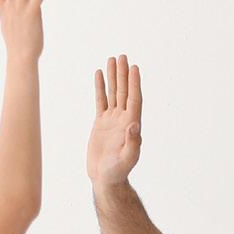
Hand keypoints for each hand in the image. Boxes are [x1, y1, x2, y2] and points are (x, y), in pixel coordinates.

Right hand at [89, 54, 142, 187]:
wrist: (106, 178)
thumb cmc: (118, 171)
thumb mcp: (128, 158)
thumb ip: (133, 143)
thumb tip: (134, 125)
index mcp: (132, 124)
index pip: (134, 99)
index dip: (134, 83)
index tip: (134, 67)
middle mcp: (124, 118)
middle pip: (125, 91)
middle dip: (123, 74)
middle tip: (122, 56)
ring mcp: (113, 119)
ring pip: (113, 93)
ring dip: (113, 77)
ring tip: (111, 60)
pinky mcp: (101, 122)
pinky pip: (101, 101)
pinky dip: (101, 88)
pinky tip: (99, 75)